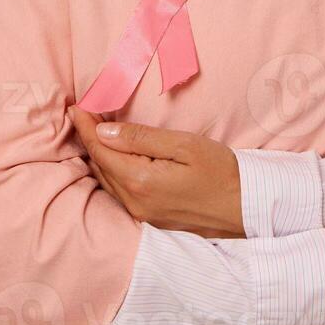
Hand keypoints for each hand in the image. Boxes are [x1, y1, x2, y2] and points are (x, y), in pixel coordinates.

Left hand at [67, 107, 244, 238]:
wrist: (248, 207)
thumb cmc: (222, 171)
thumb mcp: (184, 146)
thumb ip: (142, 138)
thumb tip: (104, 131)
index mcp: (140, 181)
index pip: (102, 149)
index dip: (86, 126)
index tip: (77, 106)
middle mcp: (135, 202)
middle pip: (101, 165)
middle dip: (90, 138)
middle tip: (85, 113)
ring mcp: (141, 214)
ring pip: (108, 181)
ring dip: (100, 155)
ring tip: (94, 131)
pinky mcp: (150, 218)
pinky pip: (120, 192)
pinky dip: (112, 171)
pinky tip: (115, 157)